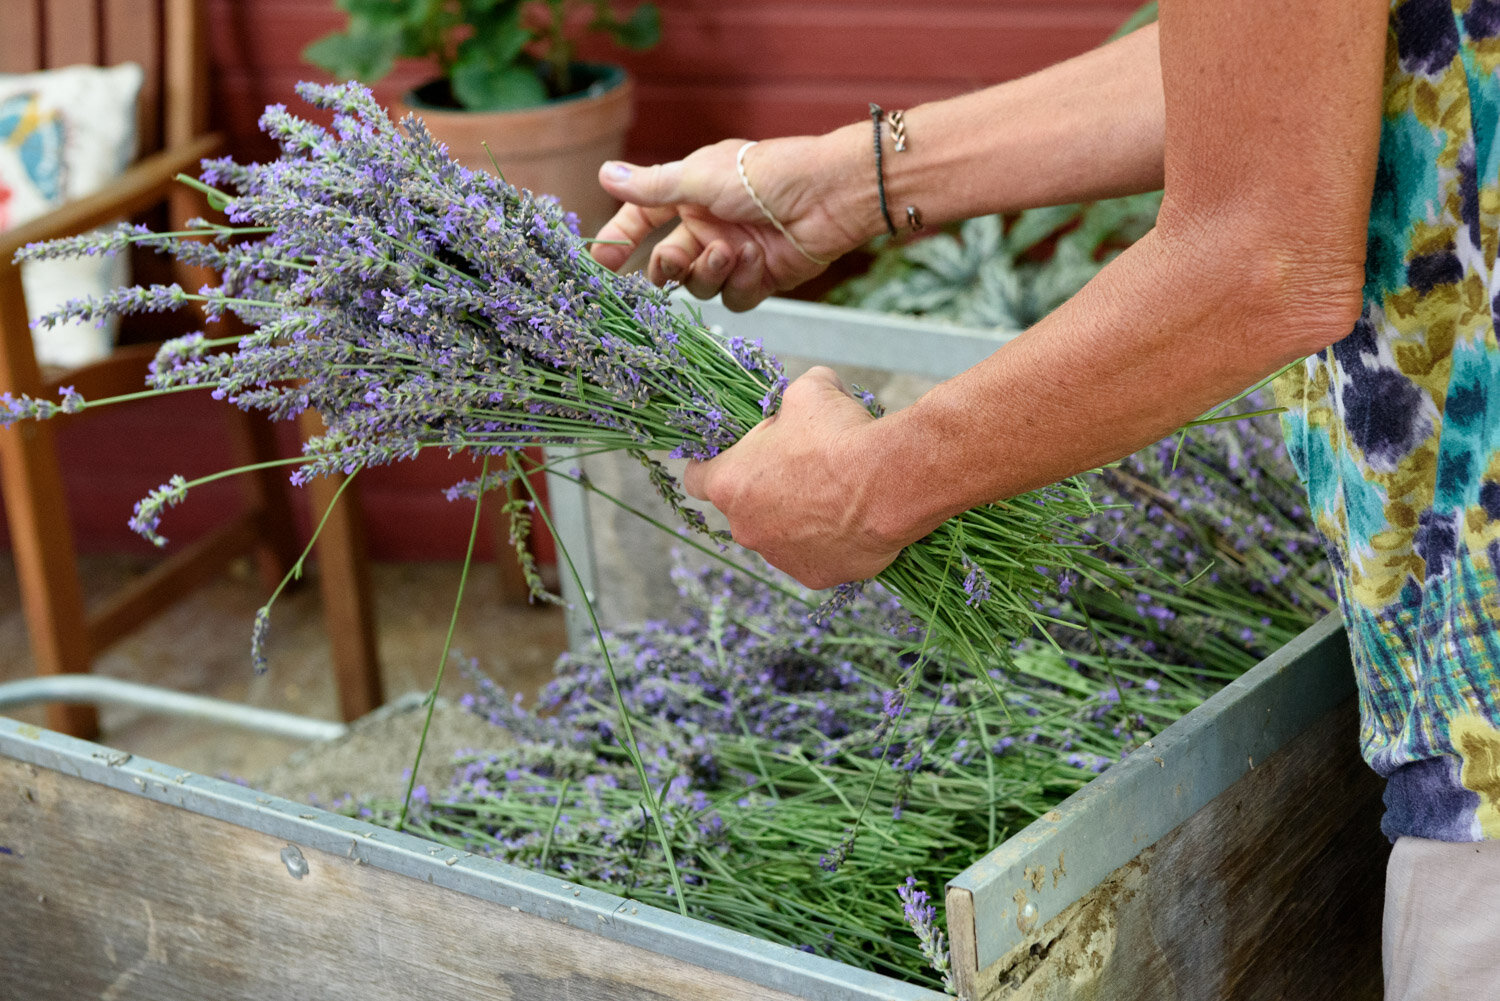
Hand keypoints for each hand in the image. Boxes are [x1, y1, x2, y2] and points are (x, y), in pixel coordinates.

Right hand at [589, 137, 866, 310]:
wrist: (826, 196)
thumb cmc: (764, 175)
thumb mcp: (699, 177)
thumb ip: (651, 187)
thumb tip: (604, 174)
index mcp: (690, 196)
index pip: (644, 219)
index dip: (621, 239)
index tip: (601, 263)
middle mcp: (709, 226)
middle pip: (668, 263)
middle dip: (666, 267)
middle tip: (671, 262)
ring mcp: (733, 255)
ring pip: (699, 285)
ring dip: (708, 271)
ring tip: (729, 251)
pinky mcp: (760, 278)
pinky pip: (733, 297)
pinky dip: (741, 281)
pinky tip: (758, 259)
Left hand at [683, 367, 905, 588]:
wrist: (890, 482)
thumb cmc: (840, 434)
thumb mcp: (810, 392)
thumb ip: (794, 396)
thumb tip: (812, 388)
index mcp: (730, 484)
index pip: (697, 480)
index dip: (712, 465)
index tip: (731, 458)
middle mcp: (746, 528)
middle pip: (744, 510)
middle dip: (765, 492)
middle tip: (800, 470)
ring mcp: (780, 557)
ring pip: (778, 536)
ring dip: (796, 520)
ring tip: (833, 496)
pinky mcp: (816, 577)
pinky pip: (815, 557)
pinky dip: (829, 543)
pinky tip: (852, 521)